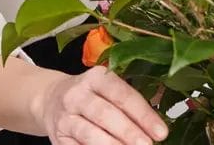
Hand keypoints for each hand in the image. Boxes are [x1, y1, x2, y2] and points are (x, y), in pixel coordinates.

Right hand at [42, 66, 168, 144]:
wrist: (50, 98)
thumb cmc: (91, 94)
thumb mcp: (109, 87)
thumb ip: (134, 98)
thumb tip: (164, 108)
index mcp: (97, 77)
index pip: (123, 95)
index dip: (143, 114)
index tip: (161, 132)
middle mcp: (78, 94)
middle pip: (105, 114)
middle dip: (129, 132)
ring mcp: (65, 116)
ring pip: (89, 133)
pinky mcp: (58, 136)